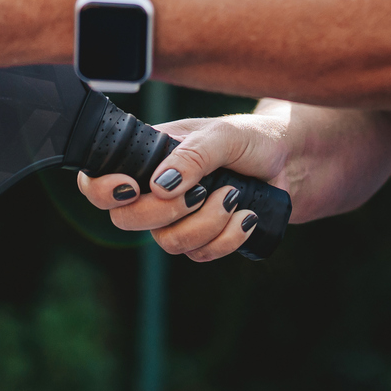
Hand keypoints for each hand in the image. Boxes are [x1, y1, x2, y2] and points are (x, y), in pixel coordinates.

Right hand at [74, 111, 287, 261]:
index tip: (129, 188)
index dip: (101, 190)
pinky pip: (199, 255)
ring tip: (234, 196)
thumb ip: (193, 154)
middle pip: (128, 220)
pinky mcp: (201, 239)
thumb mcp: (224, 135)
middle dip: (167, 211)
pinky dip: (226, 239)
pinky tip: (246, 217)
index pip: (100, 179)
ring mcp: (176, 218)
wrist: (289, 164)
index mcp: (149, 156)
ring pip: (167, 242)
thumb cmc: (252, 140)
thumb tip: (159, 185)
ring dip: (206, 224)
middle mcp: (155, 189)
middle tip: (203, 191)